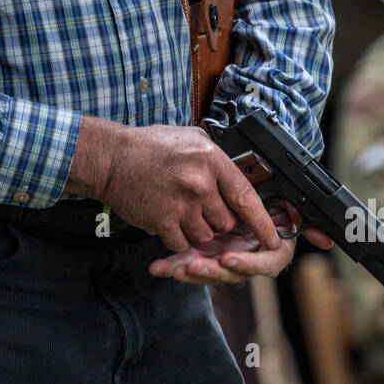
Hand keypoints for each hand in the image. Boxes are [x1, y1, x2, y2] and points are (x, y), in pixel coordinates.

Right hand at [66, 118, 286, 255]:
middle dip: (217, 220)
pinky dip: (177, 238)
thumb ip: (216, 158)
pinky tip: (168, 219)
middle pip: (226, 222)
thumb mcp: (191, 139)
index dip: (261, 221)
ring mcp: (181, 205)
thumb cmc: (149, 147)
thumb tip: (240, 173)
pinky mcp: (162, 222)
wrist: (110, 158)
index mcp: (210, 160)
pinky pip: (182, 244)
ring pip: (206, 237)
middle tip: (200, 208)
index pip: (246, 197)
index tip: (272, 237)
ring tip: (181, 211)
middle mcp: (199, 184)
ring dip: (197, 231)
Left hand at [148, 200, 333, 286]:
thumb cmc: (264, 187)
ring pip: (208, 272)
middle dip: (212, 270)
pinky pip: (187, 263)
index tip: (229, 258)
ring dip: (190, 270)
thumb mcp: (281, 195)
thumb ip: (305, 216)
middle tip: (194, 265)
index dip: (249, 263)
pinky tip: (157, 268)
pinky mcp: (202, 253)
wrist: (229, 179)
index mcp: (270, 246)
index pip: (266, 264)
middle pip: (232, 272)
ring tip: (173, 268)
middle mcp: (248, 254)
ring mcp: (224, 255)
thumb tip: (328, 239)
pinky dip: (172, 265)